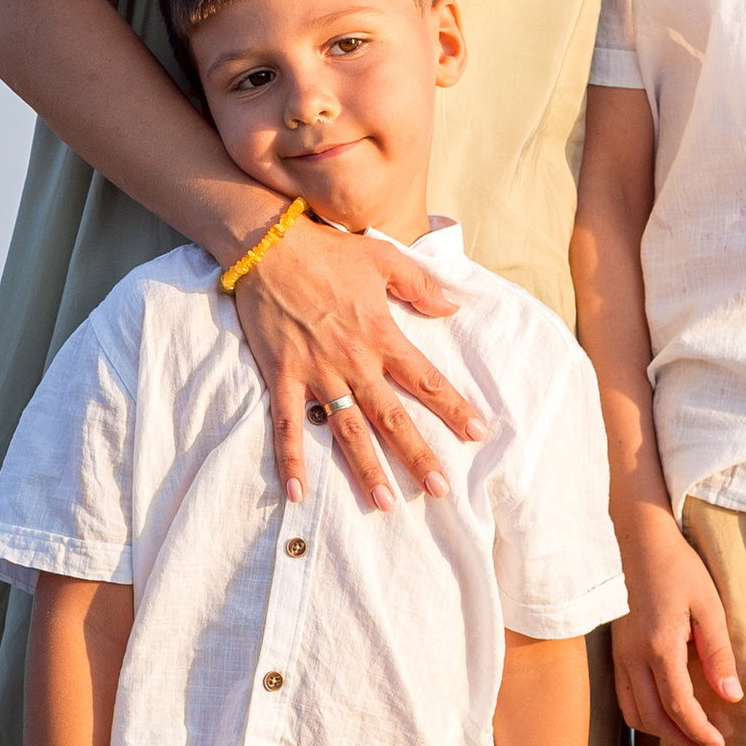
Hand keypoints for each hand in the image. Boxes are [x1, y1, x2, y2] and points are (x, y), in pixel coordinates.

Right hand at [229, 209, 484, 509]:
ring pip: (346, 428)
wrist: (269, 244)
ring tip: (383, 502)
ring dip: (365, 467)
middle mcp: (353, 360)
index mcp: (381, 334)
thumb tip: (453, 309)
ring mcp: (316, 371)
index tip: (476, 434)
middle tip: (438, 489)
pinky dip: (291, 459)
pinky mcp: (281, 375)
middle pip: (391, 416)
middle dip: (417, 454)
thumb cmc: (328, 251)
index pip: (425, 379)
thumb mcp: (384, 259)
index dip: (452, 408)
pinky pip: (287, 424)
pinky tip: (296, 492)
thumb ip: (421, 286)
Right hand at [609, 508, 742, 745]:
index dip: (699, 732)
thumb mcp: (709, 606)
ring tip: (692, 734)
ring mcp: (620, 656)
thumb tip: (732, 696)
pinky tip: (668, 712)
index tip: (720, 745)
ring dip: (662, 731)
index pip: (678, 706)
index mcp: (659, 647)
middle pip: (653, 719)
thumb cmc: (678, 568)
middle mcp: (633, 657)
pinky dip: (646, 715)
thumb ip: (719, 654)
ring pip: (634, 713)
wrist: (638, 541)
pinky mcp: (616, 652)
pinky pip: (626, 698)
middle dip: (683, 739)